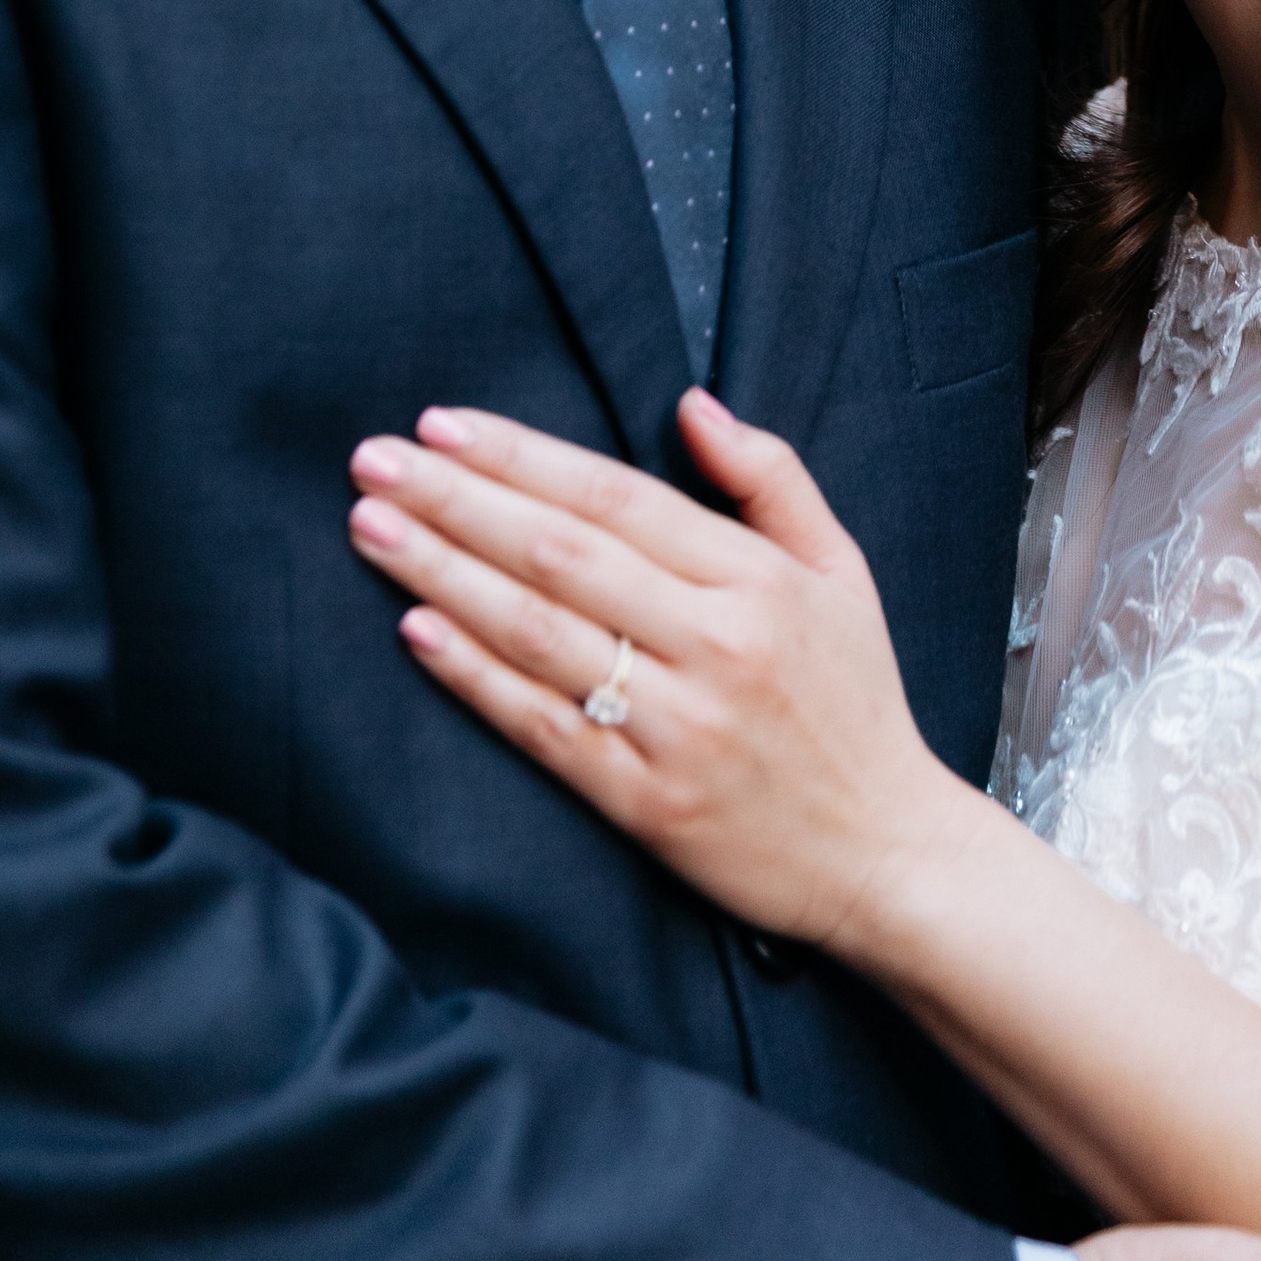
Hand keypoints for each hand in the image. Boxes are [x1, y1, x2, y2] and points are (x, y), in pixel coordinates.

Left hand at [347, 388, 972, 950]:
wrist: (887, 854)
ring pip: (540, 632)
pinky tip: (417, 631)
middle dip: (457, 499)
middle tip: (374, 460)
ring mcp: (677, 726)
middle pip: (560, 554)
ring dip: (443, 574)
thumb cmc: (856, 703)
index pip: (615, 497)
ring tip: (373, 528)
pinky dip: (476, 676)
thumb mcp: (841, 570)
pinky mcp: (648, 804)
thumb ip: (770, 478)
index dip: (522, 456)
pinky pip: (544, 727)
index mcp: (756, 580)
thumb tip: (690, 406)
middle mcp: (715, 644)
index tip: (442, 425)